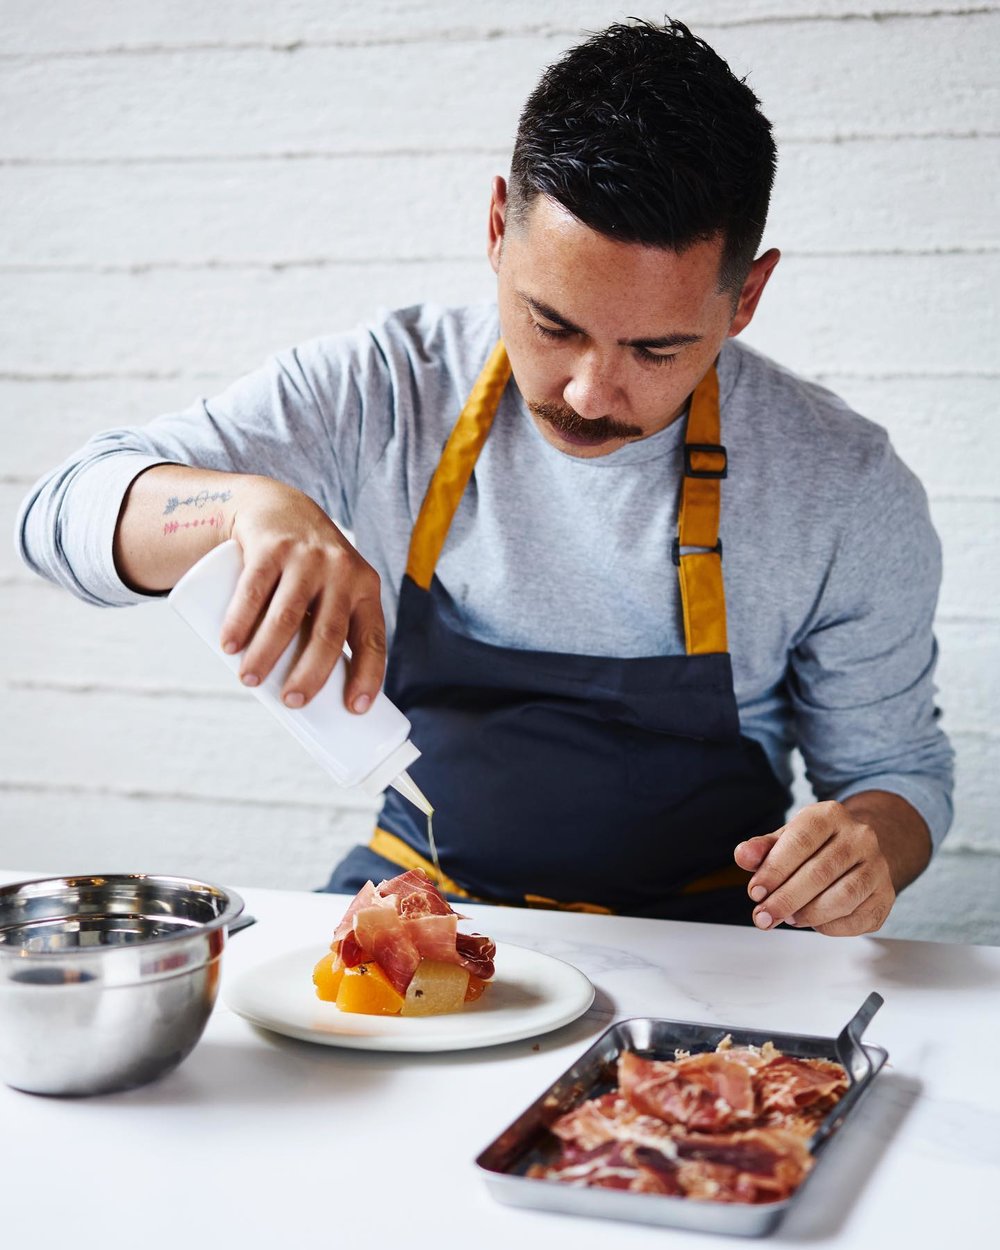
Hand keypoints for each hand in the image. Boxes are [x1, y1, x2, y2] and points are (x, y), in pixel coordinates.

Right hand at [223, 477, 385, 711]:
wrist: (280, 508)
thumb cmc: (310, 570)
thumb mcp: (334, 590)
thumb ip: (326, 629)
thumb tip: (306, 695)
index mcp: (365, 590)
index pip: (372, 640)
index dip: (367, 676)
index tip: (355, 709)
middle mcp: (342, 572)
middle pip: (327, 635)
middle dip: (309, 675)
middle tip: (291, 702)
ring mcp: (307, 558)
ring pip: (287, 617)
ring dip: (266, 654)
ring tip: (249, 680)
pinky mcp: (271, 547)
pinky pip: (254, 591)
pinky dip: (239, 622)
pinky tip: (228, 645)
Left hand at [733, 799, 899, 936]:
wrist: (858, 850)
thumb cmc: (815, 846)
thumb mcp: (786, 839)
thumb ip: (762, 848)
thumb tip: (743, 856)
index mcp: (830, 815)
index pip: (800, 841)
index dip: (775, 869)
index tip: (755, 892)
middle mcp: (860, 837)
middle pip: (820, 872)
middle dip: (785, 899)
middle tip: (763, 916)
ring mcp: (877, 866)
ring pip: (843, 897)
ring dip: (809, 914)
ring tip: (788, 918)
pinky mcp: (886, 895)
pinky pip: (857, 918)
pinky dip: (830, 926)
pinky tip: (814, 922)